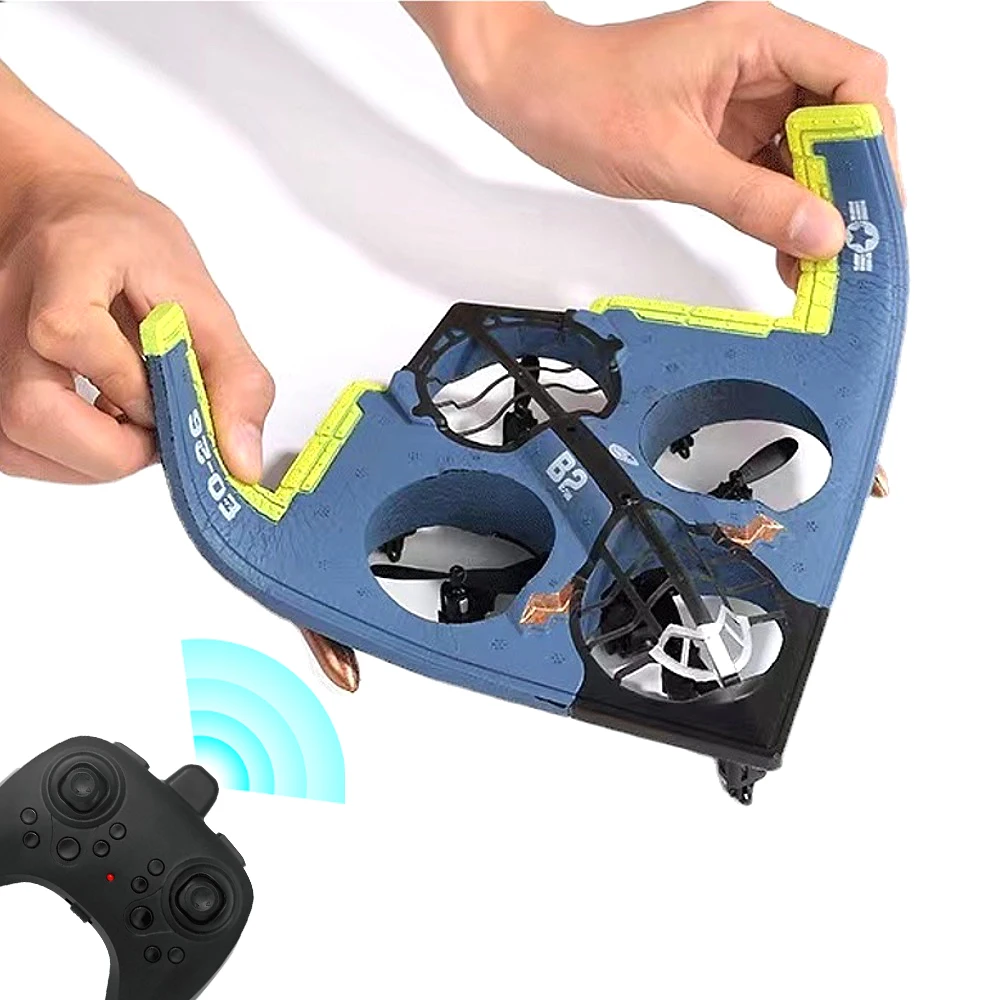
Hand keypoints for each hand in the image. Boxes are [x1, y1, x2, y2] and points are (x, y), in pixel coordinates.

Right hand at [0, 170, 273, 482]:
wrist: (69, 218)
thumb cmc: (128, 248)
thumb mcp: (201, 298)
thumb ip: (234, 379)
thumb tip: (242, 461)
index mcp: (63, 263)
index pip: (69, 335)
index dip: (132, 385)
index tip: (169, 396)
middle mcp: (4, 306)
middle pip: (31, 410)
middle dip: (113, 449)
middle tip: (156, 431)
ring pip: (18, 443)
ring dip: (92, 460)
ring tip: (130, 423)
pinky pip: (14, 450)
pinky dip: (67, 458)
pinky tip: (98, 425)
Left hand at [406, 1, 900, 286]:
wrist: (527, 94)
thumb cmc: (583, 100)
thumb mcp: (674, 160)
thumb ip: (751, 200)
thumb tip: (820, 231)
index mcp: (758, 40)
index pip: (855, 81)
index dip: (873, 143)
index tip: (870, 203)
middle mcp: (760, 64)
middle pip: (838, 120)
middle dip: (847, 185)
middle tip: (851, 244)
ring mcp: (743, 100)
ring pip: (806, 152)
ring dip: (814, 206)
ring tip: (819, 263)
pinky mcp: (723, 133)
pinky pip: (769, 171)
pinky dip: (780, 211)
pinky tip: (788, 251)